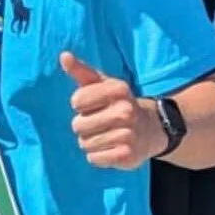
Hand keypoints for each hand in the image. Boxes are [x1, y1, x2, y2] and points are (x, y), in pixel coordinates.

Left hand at [61, 52, 165, 170]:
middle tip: (101, 123)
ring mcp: (129, 133)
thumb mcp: (102, 84)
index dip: (80, 105)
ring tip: (106, 135)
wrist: (150, 129)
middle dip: (84, 126)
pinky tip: (110, 149)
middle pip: (78, 125)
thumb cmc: (117, 104)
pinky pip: (93, 158)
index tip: (94, 104)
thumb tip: (64, 56)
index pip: (77, 101)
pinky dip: (97, 156)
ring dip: (90, 142)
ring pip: (84, 143)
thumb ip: (81, 70)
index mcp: (119, 89)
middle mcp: (126, 110)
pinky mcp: (127, 155)